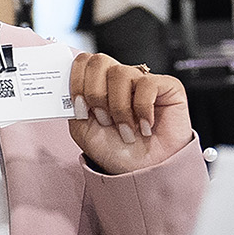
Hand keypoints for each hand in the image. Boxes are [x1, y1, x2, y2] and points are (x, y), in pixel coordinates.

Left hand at [69, 53, 192, 174]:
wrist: (143, 173)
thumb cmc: (117, 152)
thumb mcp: (83, 129)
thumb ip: (72, 104)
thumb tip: (66, 85)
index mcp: (100, 84)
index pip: (83, 61)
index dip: (77, 81)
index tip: (81, 108)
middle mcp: (121, 80)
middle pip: (99, 61)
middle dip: (95, 94)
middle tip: (104, 121)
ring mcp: (143, 81)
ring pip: (120, 73)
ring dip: (119, 108)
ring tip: (126, 130)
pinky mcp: (167, 86)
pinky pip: (147, 84)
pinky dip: (142, 109)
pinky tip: (145, 126)